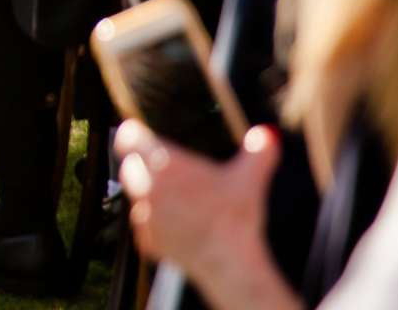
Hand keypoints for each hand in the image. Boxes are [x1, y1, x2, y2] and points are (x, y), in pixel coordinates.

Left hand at [116, 123, 294, 308]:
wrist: (229, 264)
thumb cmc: (236, 220)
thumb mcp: (250, 180)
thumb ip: (259, 152)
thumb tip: (268, 134)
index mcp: (163, 164)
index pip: (128, 137)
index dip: (134, 134)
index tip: (141, 134)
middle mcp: (146, 187)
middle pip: (130, 166)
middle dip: (143, 165)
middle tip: (169, 171)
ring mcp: (144, 215)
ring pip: (136, 196)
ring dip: (149, 194)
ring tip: (179, 199)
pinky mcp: (147, 239)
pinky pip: (144, 224)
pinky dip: (156, 223)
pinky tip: (180, 223)